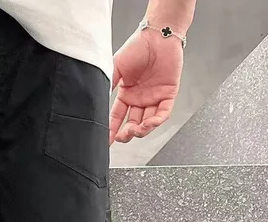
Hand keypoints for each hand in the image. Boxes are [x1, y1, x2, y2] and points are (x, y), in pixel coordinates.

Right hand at [109, 29, 182, 143]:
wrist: (158, 35)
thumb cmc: (138, 46)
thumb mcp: (116, 67)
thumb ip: (108, 84)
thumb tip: (99, 102)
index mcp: (126, 94)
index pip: (117, 117)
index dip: (112, 130)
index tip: (107, 140)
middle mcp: (139, 99)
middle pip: (132, 124)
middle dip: (127, 134)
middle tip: (122, 136)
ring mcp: (153, 98)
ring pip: (147, 122)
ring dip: (141, 130)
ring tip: (134, 130)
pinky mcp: (168, 95)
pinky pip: (163, 113)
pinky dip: (156, 121)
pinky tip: (148, 123)